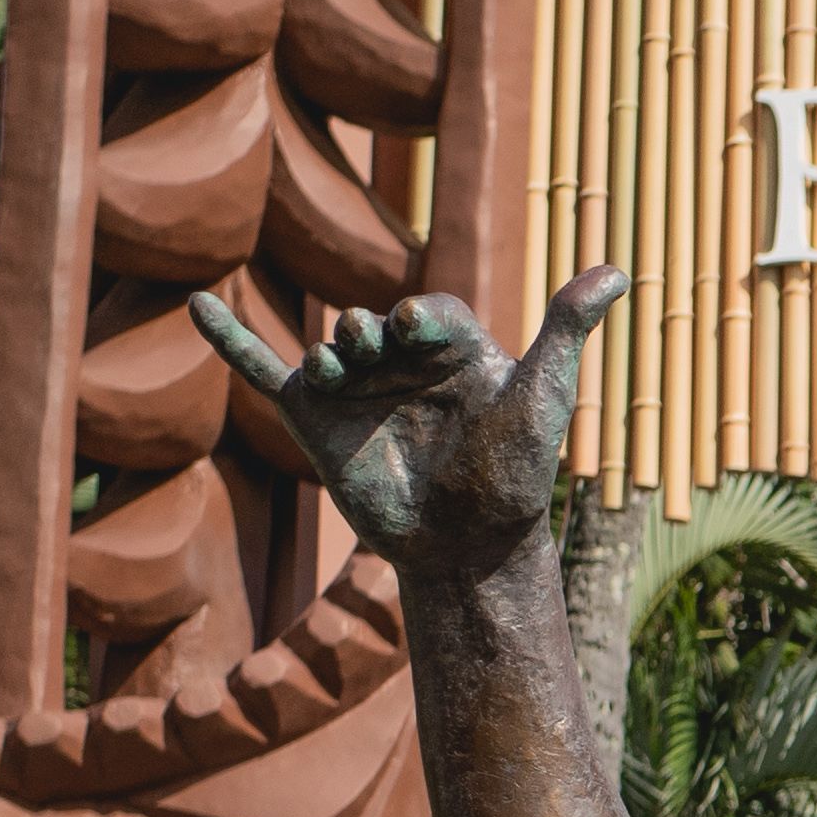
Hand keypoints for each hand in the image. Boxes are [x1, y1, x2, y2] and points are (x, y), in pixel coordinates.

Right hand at [195, 274, 625, 594]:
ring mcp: (355, 393)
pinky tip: (197, 304)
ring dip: (333, 350)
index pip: (429, 309)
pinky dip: (230, 339)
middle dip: (369, 333)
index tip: (418, 331)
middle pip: (373, 323)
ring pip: (329, 347)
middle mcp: (403, 369)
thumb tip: (619, 268)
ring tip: (343, 366)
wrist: (463, 548)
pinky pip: (263, 370)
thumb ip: (567, 329)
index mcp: (457, 355)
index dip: (421, 316)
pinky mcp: (314, 421)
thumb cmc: (512, 477)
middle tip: (373, 350)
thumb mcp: (541, 394)